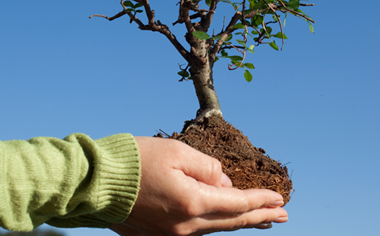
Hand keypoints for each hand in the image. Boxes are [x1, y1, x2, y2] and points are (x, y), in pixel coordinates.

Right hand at [109, 137, 287, 235]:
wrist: (95, 181)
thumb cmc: (135, 160)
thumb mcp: (178, 152)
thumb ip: (208, 168)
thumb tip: (225, 184)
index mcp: (192, 203)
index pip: (237, 204)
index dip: (261, 200)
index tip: (280, 197)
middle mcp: (185, 226)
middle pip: (231, 223)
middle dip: (260, 217)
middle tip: (284, 215)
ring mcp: (171, 234)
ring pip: (216, 229)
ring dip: (241, 222)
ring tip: (262, 218)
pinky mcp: (159, 235)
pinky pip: (197, 230)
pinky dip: (217, 224)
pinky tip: (225, 220)